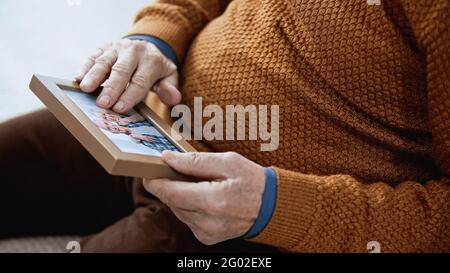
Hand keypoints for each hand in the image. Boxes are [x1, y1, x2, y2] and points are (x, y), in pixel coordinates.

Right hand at [75, 39, 180, 112]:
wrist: (146, 45)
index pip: (141, 79)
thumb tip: (174, 98)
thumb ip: (170, 88)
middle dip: (112, 88)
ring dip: (94, 76)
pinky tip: (78, 78)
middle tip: (103, 104)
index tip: (120, 108)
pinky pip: (93, 56)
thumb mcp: (169, 76)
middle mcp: (133, 51)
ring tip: (85, 89)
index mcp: (152, 59)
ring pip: (104, 61)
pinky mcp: (104, 47)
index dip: (130, 94)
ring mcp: (117, 48)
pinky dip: (85, 67)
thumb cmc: (156, 68)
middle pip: (121, 70)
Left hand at [143, 151, 265, 244]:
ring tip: (199, 184)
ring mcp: (206, 233)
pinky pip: (187, 218)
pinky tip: (205, 197)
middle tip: (178, 170)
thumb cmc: (252, 180)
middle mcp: (207, 222)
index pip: (170, 193)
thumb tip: (167, 159)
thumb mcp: (227, 162)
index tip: (150, 169)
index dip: (155, 180)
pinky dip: (190, 205)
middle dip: (169, 184)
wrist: (272, 207)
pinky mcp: (206, 237)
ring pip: (177, 210)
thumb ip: (195, 161)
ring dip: (180, 195)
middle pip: (171, 201)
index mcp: (212, 201)